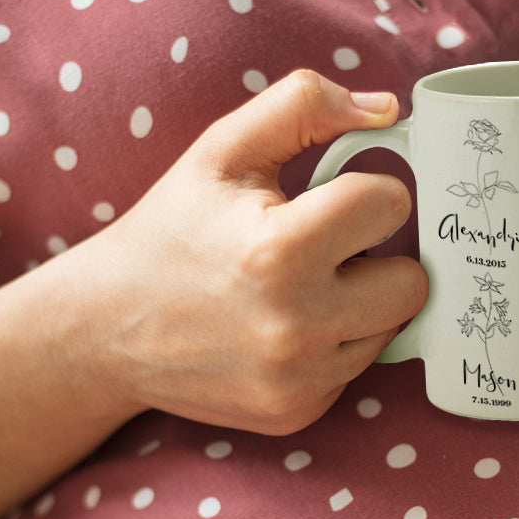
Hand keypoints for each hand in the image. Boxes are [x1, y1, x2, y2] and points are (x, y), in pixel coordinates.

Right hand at [77, 69, 427, 434]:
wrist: (107, 329)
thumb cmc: (171, 231)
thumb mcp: (222, 150)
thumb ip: (304, 105)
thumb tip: (389, 109)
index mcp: (280, 250)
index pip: (391, 205)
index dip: (368, 193)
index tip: (337, 198)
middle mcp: (297, 326)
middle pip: (412, 284)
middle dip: (380, 257)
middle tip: (328, 250)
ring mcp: (300, 380)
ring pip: (389, 329)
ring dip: (359, 304)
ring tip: (298, 290)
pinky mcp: (298, 413)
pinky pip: (355, 369)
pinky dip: (333, 346)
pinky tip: (283, 331)